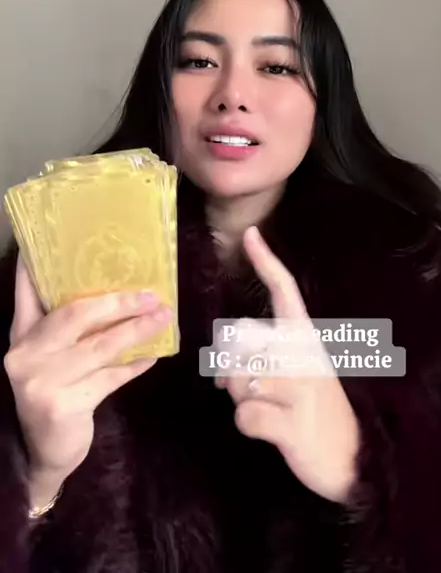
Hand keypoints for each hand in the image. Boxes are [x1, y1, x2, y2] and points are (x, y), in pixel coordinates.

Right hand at [4, 256, 171, 495]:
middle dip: (118, 301)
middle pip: (76, 315)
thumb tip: (114, 289)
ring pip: (99, 346)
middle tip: (150, 293)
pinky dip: (134, 365)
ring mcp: (41, 380)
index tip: (55, 242)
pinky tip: (154, 355)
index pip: (27, 293)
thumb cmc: (54, 392)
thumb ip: (68, 327)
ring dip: (136, 330)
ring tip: (163, 316)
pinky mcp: (62, 406)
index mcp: (22, 335)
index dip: (37, 267)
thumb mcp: (51, 356)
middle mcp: (25, 353)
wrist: (43, 453)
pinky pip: (109, 378)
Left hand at [216, 226, 359, 503]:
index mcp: (306, 338)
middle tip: (261, 393)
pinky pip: (244, 416)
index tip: (250, 234)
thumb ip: (264, 359)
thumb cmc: (316, 411)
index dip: (266, 262)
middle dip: (233, 374)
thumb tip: (223, 361)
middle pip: (239, 346)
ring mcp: (301, 390)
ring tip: (272, 411)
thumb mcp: (296, 375)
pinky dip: (249, 427)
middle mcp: (304, 356)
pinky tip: (273, 431)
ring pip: (237, 382)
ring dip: (242, 401)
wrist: (355, 458)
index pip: (285, 291)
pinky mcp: (294, 425)